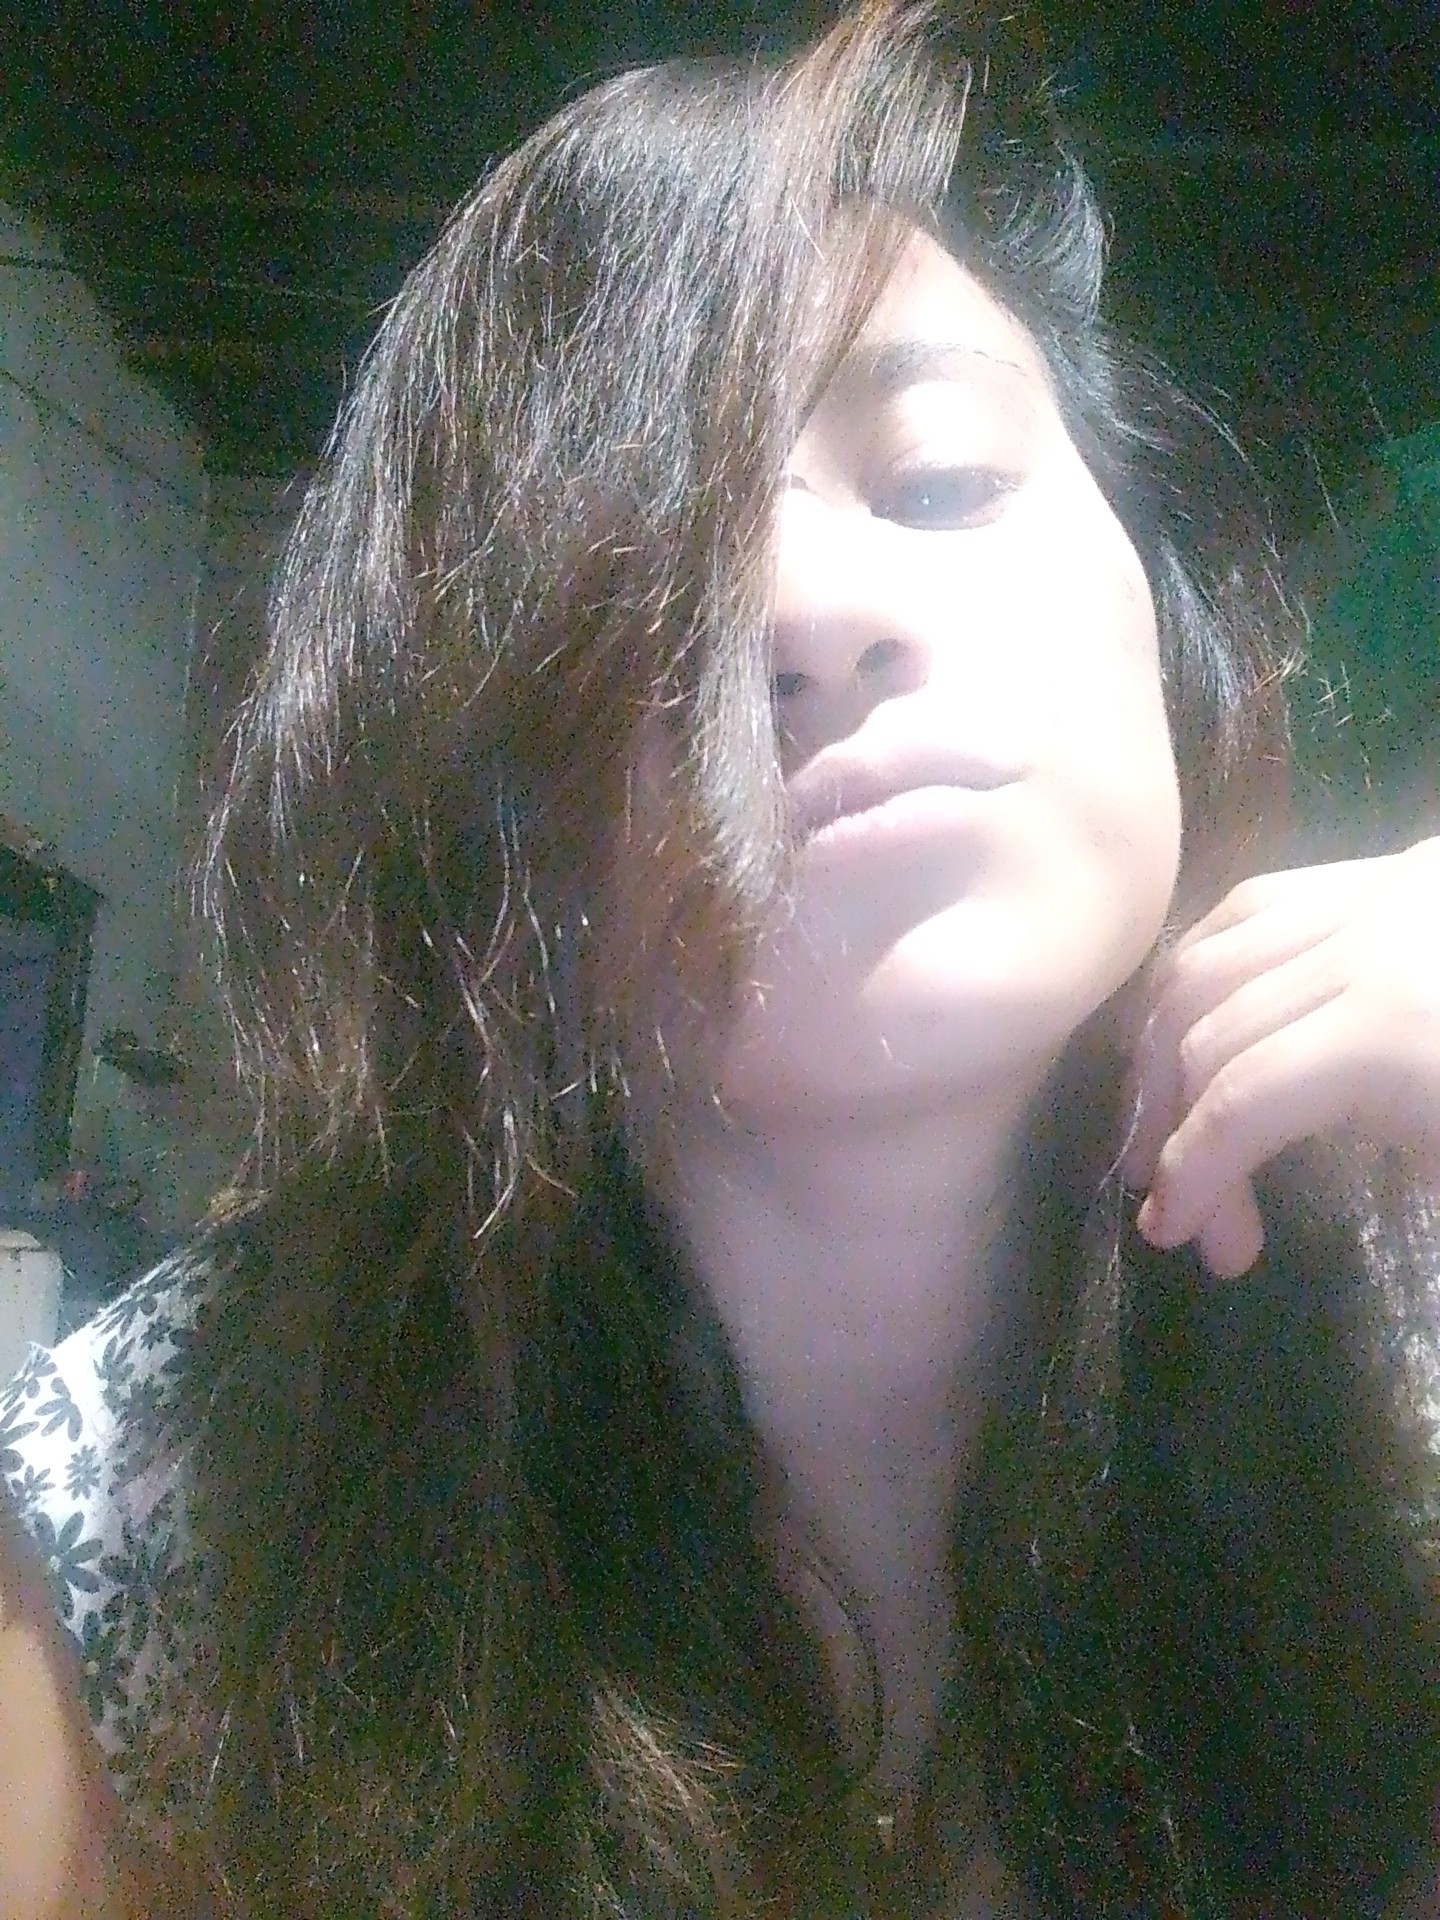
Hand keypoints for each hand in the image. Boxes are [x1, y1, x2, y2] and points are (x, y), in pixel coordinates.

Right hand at [1123, 834, 1439, 1277]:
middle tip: (1187, 1212)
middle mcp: (1361, 952)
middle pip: (1211, 1036)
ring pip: (1207, 962)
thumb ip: (1394, 1178)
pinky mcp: (1374, 874)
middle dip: (1177, 1132)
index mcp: (1395, 1036)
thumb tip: (1240, 1223)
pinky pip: (1247, 908)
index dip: (1195, 1173)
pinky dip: (1199, 969)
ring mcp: (1366, 900)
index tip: (1177, 1238)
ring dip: (1162, 1049)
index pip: (1245, 1101)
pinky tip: (1188, 1025)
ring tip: (1159, 1122)